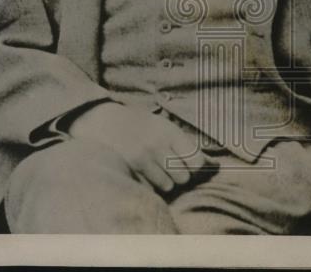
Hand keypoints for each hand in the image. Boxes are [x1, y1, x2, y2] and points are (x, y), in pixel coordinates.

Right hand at [67, 102, 210, 192]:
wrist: (101, 121)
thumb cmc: (137, 124)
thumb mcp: (162, 125)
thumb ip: (182, 144)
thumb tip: (209, 164)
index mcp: (169, 132)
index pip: (197, 160)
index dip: (196, 166)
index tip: (190, 164)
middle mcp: (157, 146)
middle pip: (184, 177)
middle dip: (180, 175)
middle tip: (170, 167)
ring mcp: (142, 160)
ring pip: (168, 186)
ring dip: (164, 182)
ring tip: (154, 169)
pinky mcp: (129, 171)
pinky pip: (150, 189)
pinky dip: (149, 185)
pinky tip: (142, 173)